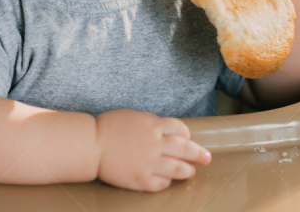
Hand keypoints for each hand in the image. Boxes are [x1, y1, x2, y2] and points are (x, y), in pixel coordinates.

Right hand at [96, 108, 210, 191]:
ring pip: (177, 169)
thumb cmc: (110, 127)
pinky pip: (161, 183)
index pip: (180, 129)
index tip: (188, 139)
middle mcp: (154, 144)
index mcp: (153, 125)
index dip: (187, 135)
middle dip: (198, 153)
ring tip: (192, 172)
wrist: (92, 145)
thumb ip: (151, 123)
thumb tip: (164, 130)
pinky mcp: (141, 180)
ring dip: (187, 171)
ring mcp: (149, 163)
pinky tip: (167, 180)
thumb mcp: (134, 116)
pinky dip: (167, 182)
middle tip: (207, 158)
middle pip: (184, 149)